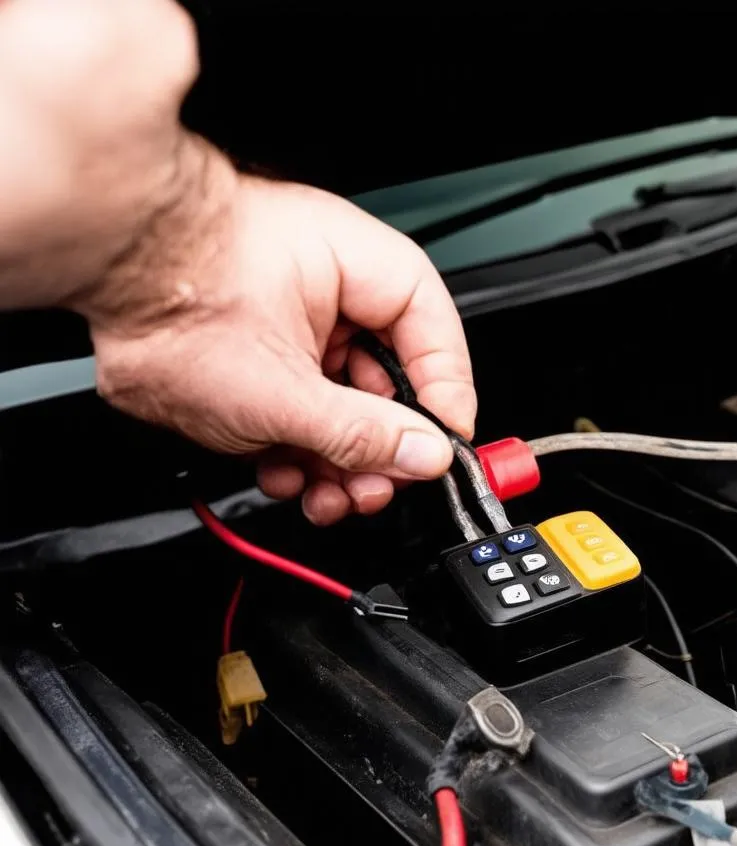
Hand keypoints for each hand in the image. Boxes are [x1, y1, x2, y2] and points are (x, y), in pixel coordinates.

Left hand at [79, 137, 475, 524]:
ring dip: (336, 459)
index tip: (440, 451)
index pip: (435, 336)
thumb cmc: (179, 290)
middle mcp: (336, 291)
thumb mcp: (286, 391)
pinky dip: (297, 447)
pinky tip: (286, 473)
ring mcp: (297, 321)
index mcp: (363, 269)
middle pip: (389, 381)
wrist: (100, 271)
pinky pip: (302, 407)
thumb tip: (423, 456)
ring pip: (343, 403)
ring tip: (326, 494)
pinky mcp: (263, 351)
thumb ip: (364, 433)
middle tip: (374, 486)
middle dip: (378, 447)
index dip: (444, 400)